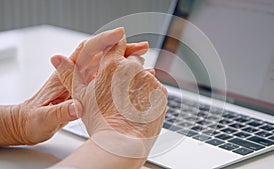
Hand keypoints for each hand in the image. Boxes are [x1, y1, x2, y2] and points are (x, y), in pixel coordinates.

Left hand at [0, 28, 131, 145]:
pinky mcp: (90, 91)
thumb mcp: (44, 118)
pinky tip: (138, 79)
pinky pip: (112, 79)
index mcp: (64, 75)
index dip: (103, 41)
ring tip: (144, 62)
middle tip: (142, 47)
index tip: (120, 36)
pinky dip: (126, 77)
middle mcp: (77, 76)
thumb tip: (75, 108)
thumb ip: (60, 112)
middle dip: (123, 49)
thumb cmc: (34, 119)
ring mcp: (85, 82)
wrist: (30, 124)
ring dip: (128, 61)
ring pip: (110, 66)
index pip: (86, 50)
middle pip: (103, 55)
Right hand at [52, 31, 167, 157]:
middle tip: (120, 88)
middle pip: (134, 59)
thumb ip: (70, 73)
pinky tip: (140, 107)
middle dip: (129, 69)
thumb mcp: (80, 95)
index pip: (117, 43)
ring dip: (140, 83)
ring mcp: (149, 80)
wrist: (121, 142)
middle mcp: (133, 68)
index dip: (117, 46)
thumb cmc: (99, 120)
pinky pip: (155, 89)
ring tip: (129, 102)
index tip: (118, 49)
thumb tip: (56, 58)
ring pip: (145, 75)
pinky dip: (150, 95)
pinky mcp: (161, 92)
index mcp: (112, 65)